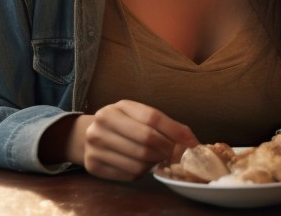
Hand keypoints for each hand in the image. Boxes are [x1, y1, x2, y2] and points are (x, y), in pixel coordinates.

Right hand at [47, 101, 198, 181]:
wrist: (87, 135)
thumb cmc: (123, 125)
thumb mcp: (140, 116)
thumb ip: (165, 125)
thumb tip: (192, 143)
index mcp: (118, 107)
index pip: (152, 118)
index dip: (175, 131)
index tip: (191, 143)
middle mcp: (103, 123)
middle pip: (147, 140)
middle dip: (168, 150)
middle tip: (177, 156)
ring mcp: (95, 144)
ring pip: (139, 160)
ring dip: (156, 163)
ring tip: (158, 159)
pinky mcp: (93, 164)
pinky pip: (129, 174)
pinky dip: (142, 172)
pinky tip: (143, 166)